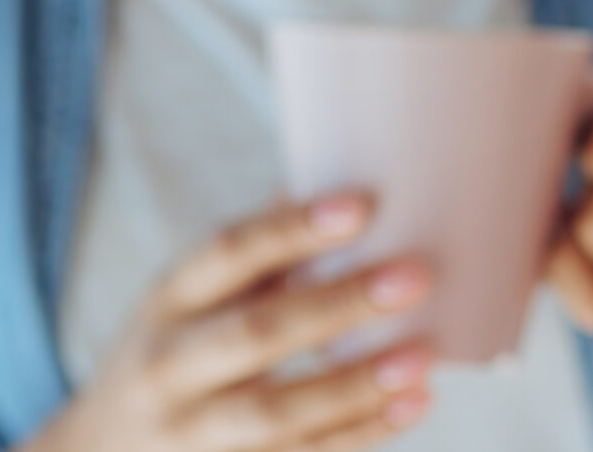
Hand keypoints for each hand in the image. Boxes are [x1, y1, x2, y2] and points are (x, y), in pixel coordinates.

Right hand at [21, 194, 435, 451]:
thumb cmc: (169, 352)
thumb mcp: (190, 297)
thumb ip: (260, 250)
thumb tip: (335, 168)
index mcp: (170, 300)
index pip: (227, 253)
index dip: (291, 229)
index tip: (361, 207)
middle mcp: (171, 366)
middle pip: (256, 334)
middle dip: (338, 306)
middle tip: (415, 278)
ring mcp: (192, 432)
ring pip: (276, 413)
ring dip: (356, 385)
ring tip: (422, 356)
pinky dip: (360, 434)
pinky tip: (414, 403)